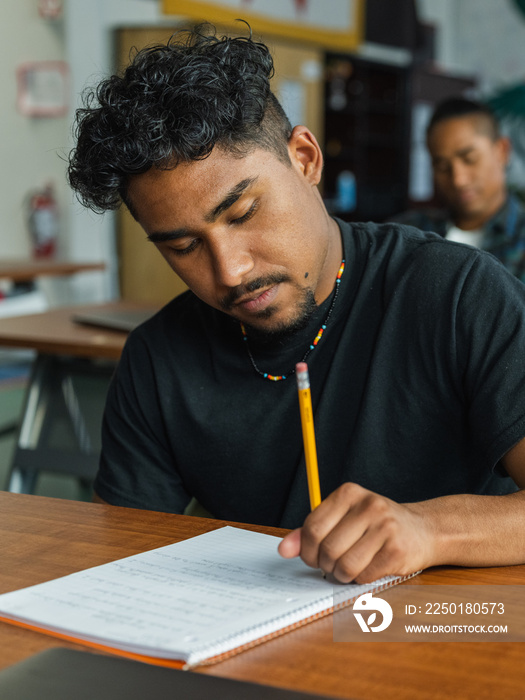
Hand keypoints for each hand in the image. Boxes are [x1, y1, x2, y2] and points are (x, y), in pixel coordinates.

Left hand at [278, 482, 434, 582]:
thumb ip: (311, 532)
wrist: (423, 530)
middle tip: (331, 564)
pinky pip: (364, 576)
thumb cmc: (376, 525)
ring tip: (349, 568)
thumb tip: (283, 549)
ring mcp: (385, 527)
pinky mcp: (397, 550)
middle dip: (324, 565)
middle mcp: (368, 505)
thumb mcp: (343, 518)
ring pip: (345, 566)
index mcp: (349, 493)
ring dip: (342, 575)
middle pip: (327, 549)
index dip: (305, 550)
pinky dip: (360, 579)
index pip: (312, 527)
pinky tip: (368, 568)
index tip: (311, 557)